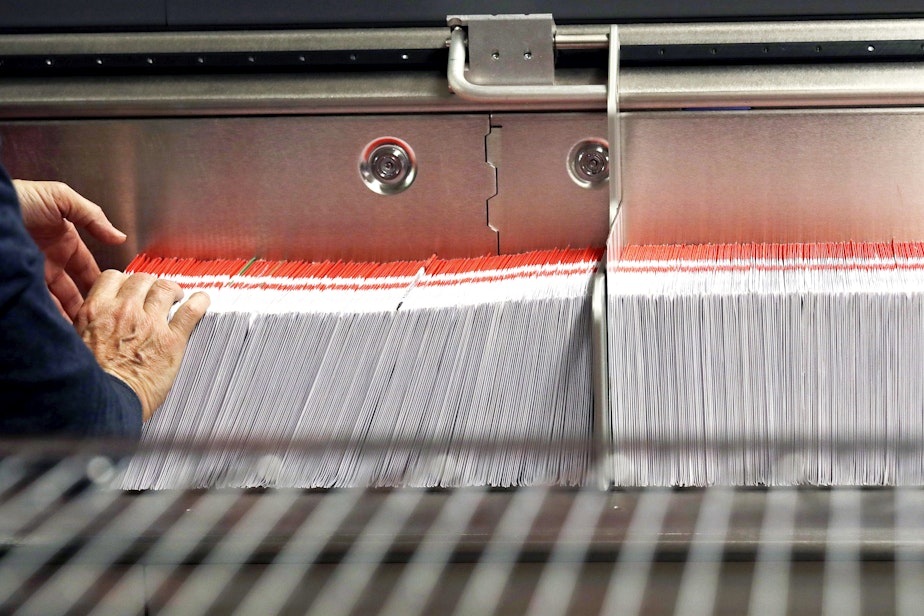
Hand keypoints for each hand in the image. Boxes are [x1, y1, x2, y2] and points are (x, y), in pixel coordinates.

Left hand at [14, 180, 126, 321]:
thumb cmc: (20, 199)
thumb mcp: (61, 198)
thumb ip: (93, 217)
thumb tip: (120, 237)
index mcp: (64, 244)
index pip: (87, 270)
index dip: (100, 283)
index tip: (114, 297)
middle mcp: (49, 262)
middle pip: (73, 291)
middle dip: (86, 306)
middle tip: (100, 321)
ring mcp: (33, 275)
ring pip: (56, 302)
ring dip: (69, 315)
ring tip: (83, 330)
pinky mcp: (18, 285)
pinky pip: (37, 305)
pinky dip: (49, 316)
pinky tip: (62, 326)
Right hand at [75, 271, 209, 420]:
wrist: (104, 404)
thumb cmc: (89, 382)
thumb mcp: (77, 344)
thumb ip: (90, 325)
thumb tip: (98, 320)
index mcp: (96, 311)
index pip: (113, 277)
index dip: (125, 281)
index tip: (132, 289)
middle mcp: (123, 311)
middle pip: (141, 280)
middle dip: (150, 285)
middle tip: (156, 294)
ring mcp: (149, 323)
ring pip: (165, 288)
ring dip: (172, 290)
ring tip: (177, 297)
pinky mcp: (171, 340)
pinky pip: (191, 311)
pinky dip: (200, 302)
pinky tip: (202, 301)